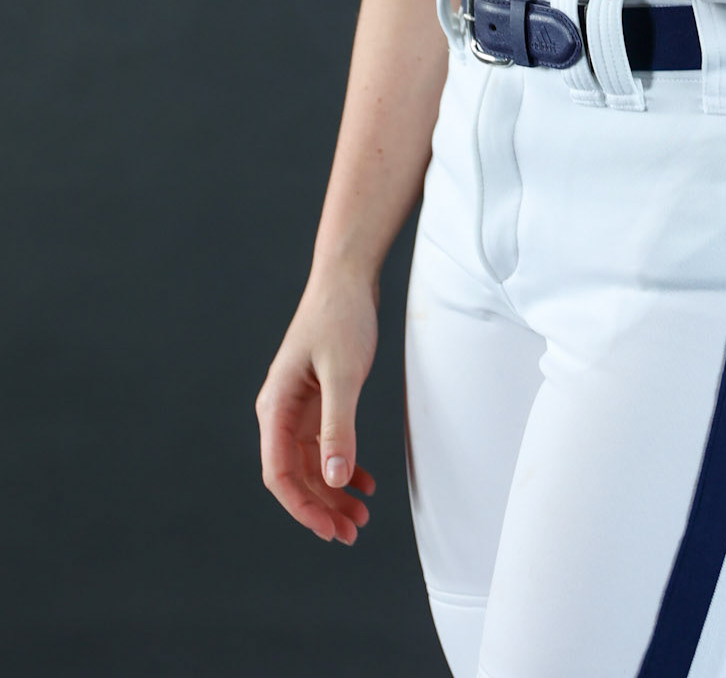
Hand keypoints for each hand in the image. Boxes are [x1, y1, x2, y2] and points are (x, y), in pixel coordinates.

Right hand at [255, 269, 378, 543]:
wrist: (347, 278)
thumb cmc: (340, 318)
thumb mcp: (342, 375)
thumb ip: (338, 427)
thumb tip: (335, 479)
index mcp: (275, 407)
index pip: (279, 473)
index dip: (302, 508)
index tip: (329, 531)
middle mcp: (280, 411)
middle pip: (295, 475)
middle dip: (321, 507)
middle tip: (352, 534)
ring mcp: (298, 407)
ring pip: (312, 464)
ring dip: (334, 491)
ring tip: (361, 517)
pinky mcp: (317, 400)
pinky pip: (325, 445)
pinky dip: (343, 465)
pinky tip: (364, 480)